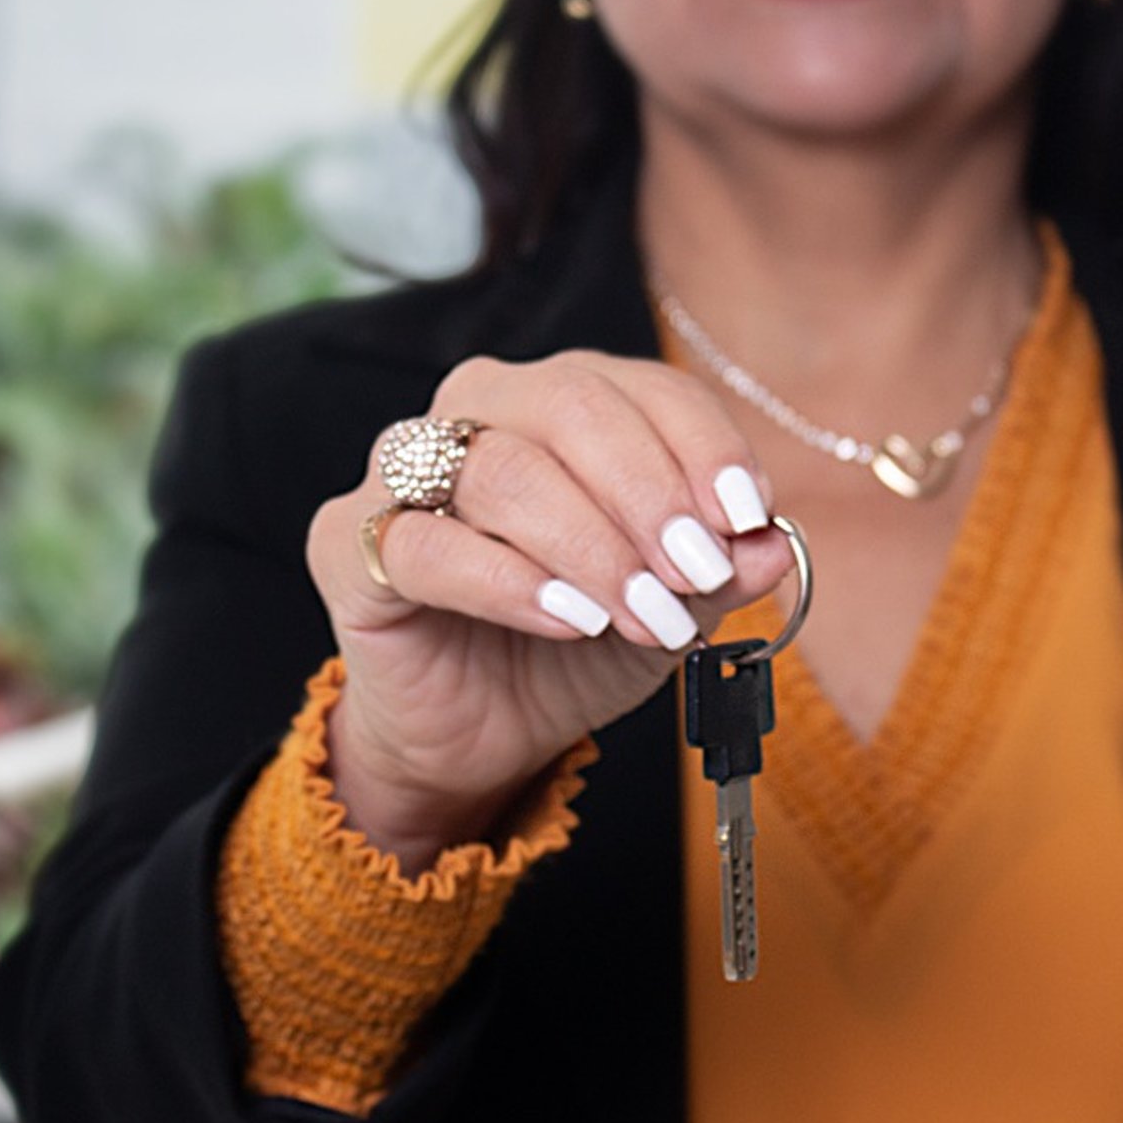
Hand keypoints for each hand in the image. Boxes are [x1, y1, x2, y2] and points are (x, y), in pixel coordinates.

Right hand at [303, 350, 793, 870]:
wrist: (478, 736)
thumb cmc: (571, 645)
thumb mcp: (669, 608)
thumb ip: (719, 570)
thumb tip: (774, 542)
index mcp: (557, 401)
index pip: (638, 386)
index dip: (702, 444)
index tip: (746, 516)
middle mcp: (475, 412)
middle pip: (568, 406)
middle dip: (648, 491)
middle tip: (696, 571)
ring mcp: (400, 471)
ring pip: (501, 470)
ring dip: (591, 547)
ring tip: (641, 615)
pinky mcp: (348, 545)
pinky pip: (429, 546)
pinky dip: (512, 583)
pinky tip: (571, 621)